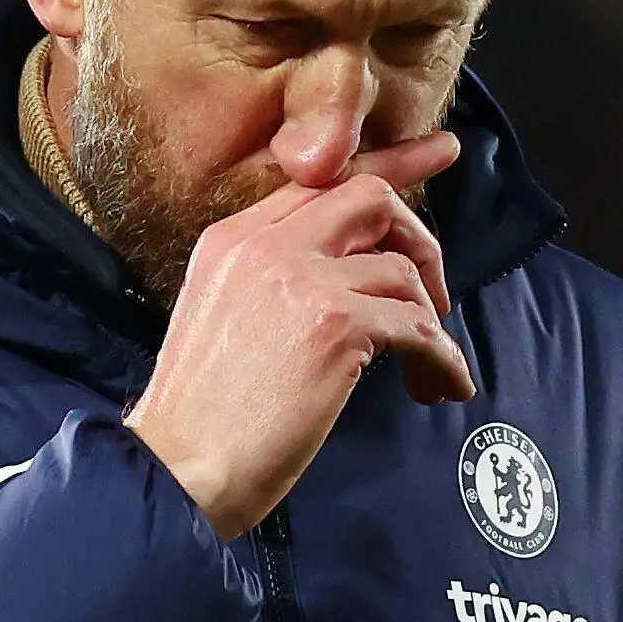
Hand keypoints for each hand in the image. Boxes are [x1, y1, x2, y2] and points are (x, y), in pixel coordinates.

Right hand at [127, 129, 474, 538]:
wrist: (178, 468)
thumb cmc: (203, 417)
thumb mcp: (222, 316)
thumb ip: (273, 280)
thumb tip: (350, 279)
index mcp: (233, 238)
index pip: (321, 181)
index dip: (390, 167)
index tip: (439, 152)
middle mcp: (266, 245)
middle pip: (371, 198)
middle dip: (419, 239)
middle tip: (435, 296)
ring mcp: (302, 280)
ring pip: (401, 271)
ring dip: (429, 322)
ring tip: (428, 368)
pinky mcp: (336, 326)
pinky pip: (417, 328)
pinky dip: (442, 359)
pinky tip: (443, 385)